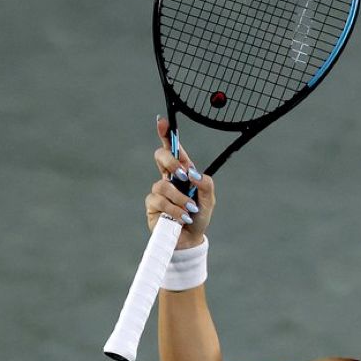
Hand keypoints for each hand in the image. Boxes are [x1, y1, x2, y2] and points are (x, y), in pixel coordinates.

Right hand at [145, 117, 214, 248]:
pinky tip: (182, 217)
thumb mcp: (209, 200)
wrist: (191, 239)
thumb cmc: (199, 217)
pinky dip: (174, 210)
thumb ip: (205, 184)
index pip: (173, 150)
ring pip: (163, 184)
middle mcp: (168, 178)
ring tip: (189, 210)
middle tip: (183, 175)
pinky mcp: (152, 205)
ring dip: (180, 198)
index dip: (166, 134)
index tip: (162, 122)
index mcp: (183, 173)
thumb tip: (193, 174)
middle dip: (171, 162)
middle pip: (160, 156)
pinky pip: (160, 201)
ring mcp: (158, 191)